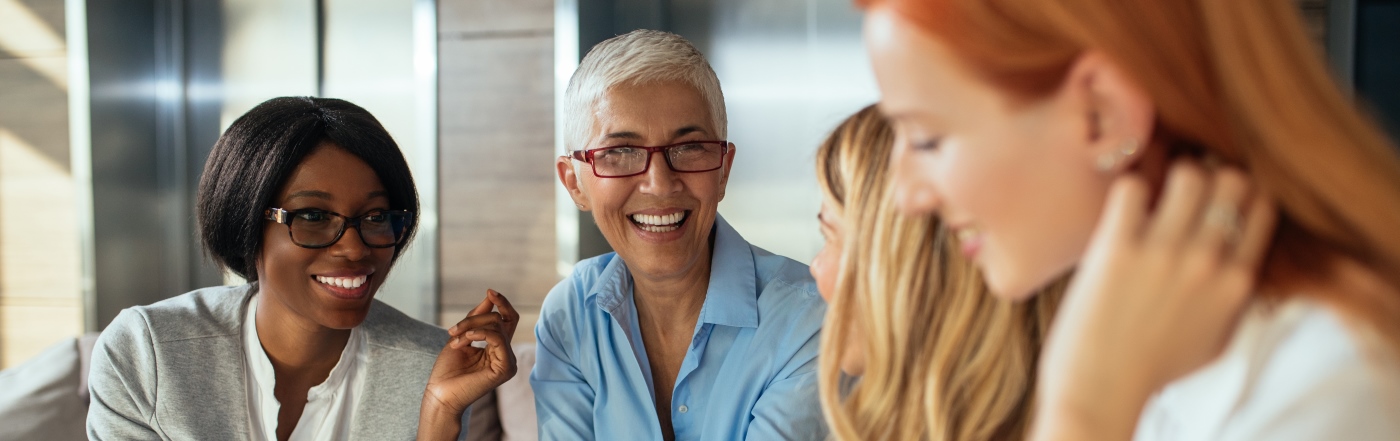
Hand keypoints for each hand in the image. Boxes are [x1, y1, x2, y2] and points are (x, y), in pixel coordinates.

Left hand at [418, 289, 519, 439]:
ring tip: (454, 338)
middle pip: (500, 319)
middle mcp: (506, 354)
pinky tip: (465, 339)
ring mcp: (508, 362)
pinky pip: (497, 338)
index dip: (502, 303)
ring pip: (497, 326)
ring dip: (471, 326)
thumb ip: (477, 317)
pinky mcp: (506, 369)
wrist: (439, 394)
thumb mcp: (461, 335)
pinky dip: (480, 333)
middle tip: (453, 329)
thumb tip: (490, 296)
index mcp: (498, 348)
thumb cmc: (447, 370)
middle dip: (476, 317)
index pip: (508, 320)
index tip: (490, 291)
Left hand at [1032, 162, 1276, 440]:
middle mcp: (1207, 261)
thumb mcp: (1216, 339)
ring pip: (1188, 174)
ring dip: (1171, 176)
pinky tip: (1121, 211)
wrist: (1102, 388)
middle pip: (1232, 180)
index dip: (1242, 193)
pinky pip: (1131, 188)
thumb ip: (1234, 299)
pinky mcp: (1117, 248)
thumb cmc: (1154, 367)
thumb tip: (1241, 265)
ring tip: (1154, 197)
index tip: (1219, 198)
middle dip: (1212, 177)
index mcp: (1237, 282)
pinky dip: (1128, 190)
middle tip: (1185, 191)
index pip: (1263, 208)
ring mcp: (1163, 251)